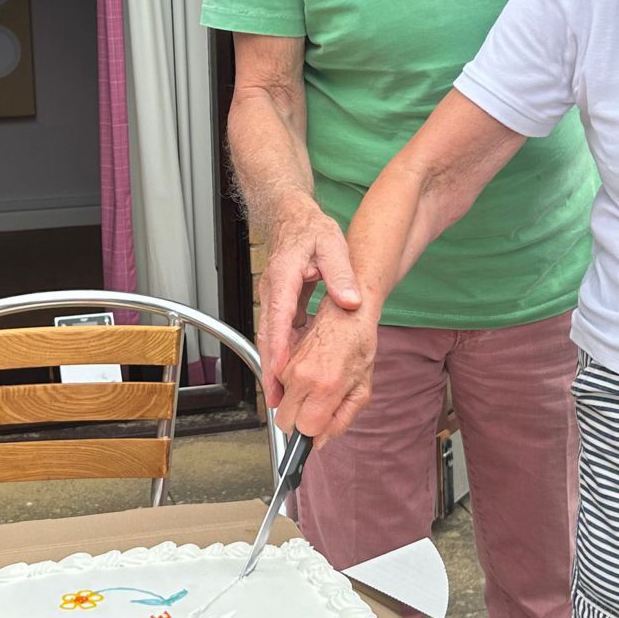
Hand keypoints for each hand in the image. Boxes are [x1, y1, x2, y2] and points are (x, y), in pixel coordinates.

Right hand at [255, 206, 360, 407]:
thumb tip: (351, 301)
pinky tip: (291, 373)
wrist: (292, 218)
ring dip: (273, 367)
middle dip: (270, 369)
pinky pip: (278, 333)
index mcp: (284, 278)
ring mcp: (272, 300)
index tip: (280, 371)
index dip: (279, 346)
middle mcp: (272, 292)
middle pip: (268, 336)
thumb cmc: (311, 230)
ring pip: (270, 338)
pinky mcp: (278, 305)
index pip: (278, 317)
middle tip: (275, 399)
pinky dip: (282, 354)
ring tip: (280, 396)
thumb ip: (341, 273)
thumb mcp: (332, 245)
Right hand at [273, 299, 378, 441]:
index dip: (314, 431)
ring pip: (279, 405)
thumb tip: (321, 441)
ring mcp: (286, 368)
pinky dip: (289, 392)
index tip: (322, 425)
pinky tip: (307, 381)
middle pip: (284, 420)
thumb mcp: (362, 387)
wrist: (344, 312)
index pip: (305, 428)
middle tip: (319, 409)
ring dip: (294, 405)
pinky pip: (277, 389)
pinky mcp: (279, 360)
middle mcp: (300, 377)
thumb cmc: (358, 344)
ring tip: (316, 389)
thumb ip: (342, 418)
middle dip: (299, 421)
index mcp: (325, 385)